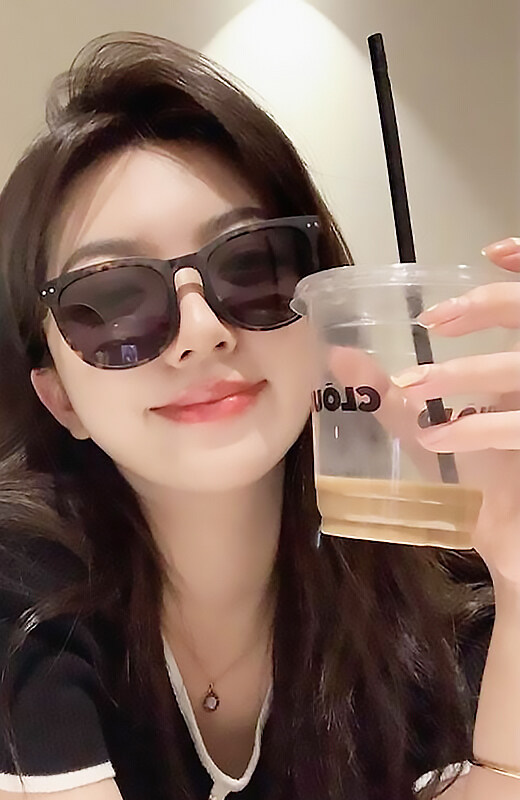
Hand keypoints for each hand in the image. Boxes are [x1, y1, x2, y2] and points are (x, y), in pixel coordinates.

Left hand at [322, 238, 519, 586]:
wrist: (513, 544)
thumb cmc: (475, 481)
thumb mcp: (427, 431)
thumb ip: (389, 394)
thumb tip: (335, 355)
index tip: (493, 250)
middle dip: (494, 308)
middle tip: (435, 318)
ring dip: (466, 375)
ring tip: (416, 385)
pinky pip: (517, 428)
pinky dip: (475, 431)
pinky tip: (436, 436)